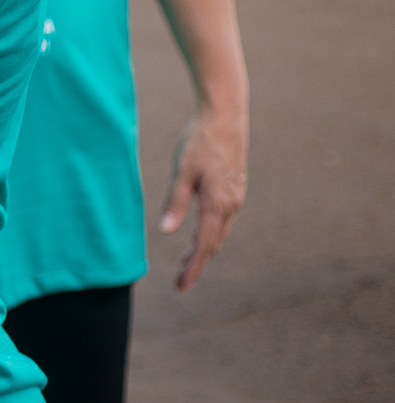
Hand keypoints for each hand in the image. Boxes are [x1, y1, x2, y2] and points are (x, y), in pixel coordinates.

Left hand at [159, 102, 248, 289]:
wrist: (225, 117)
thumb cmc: (199, 142)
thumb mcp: (182, 171)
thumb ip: (175, 202)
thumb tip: (166, 232)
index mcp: (217, 204)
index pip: (204, 246)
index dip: (193, 267)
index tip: (182, 286)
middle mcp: (231, 205)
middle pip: (214, 243)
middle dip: (197, 263)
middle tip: (180, 280)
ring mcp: (235, 196)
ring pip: (220, 231)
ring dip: (204, 248)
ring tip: (187, 262)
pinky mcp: (234, 187)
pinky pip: (224, 219)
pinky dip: (212, 232)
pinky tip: (201, 234)